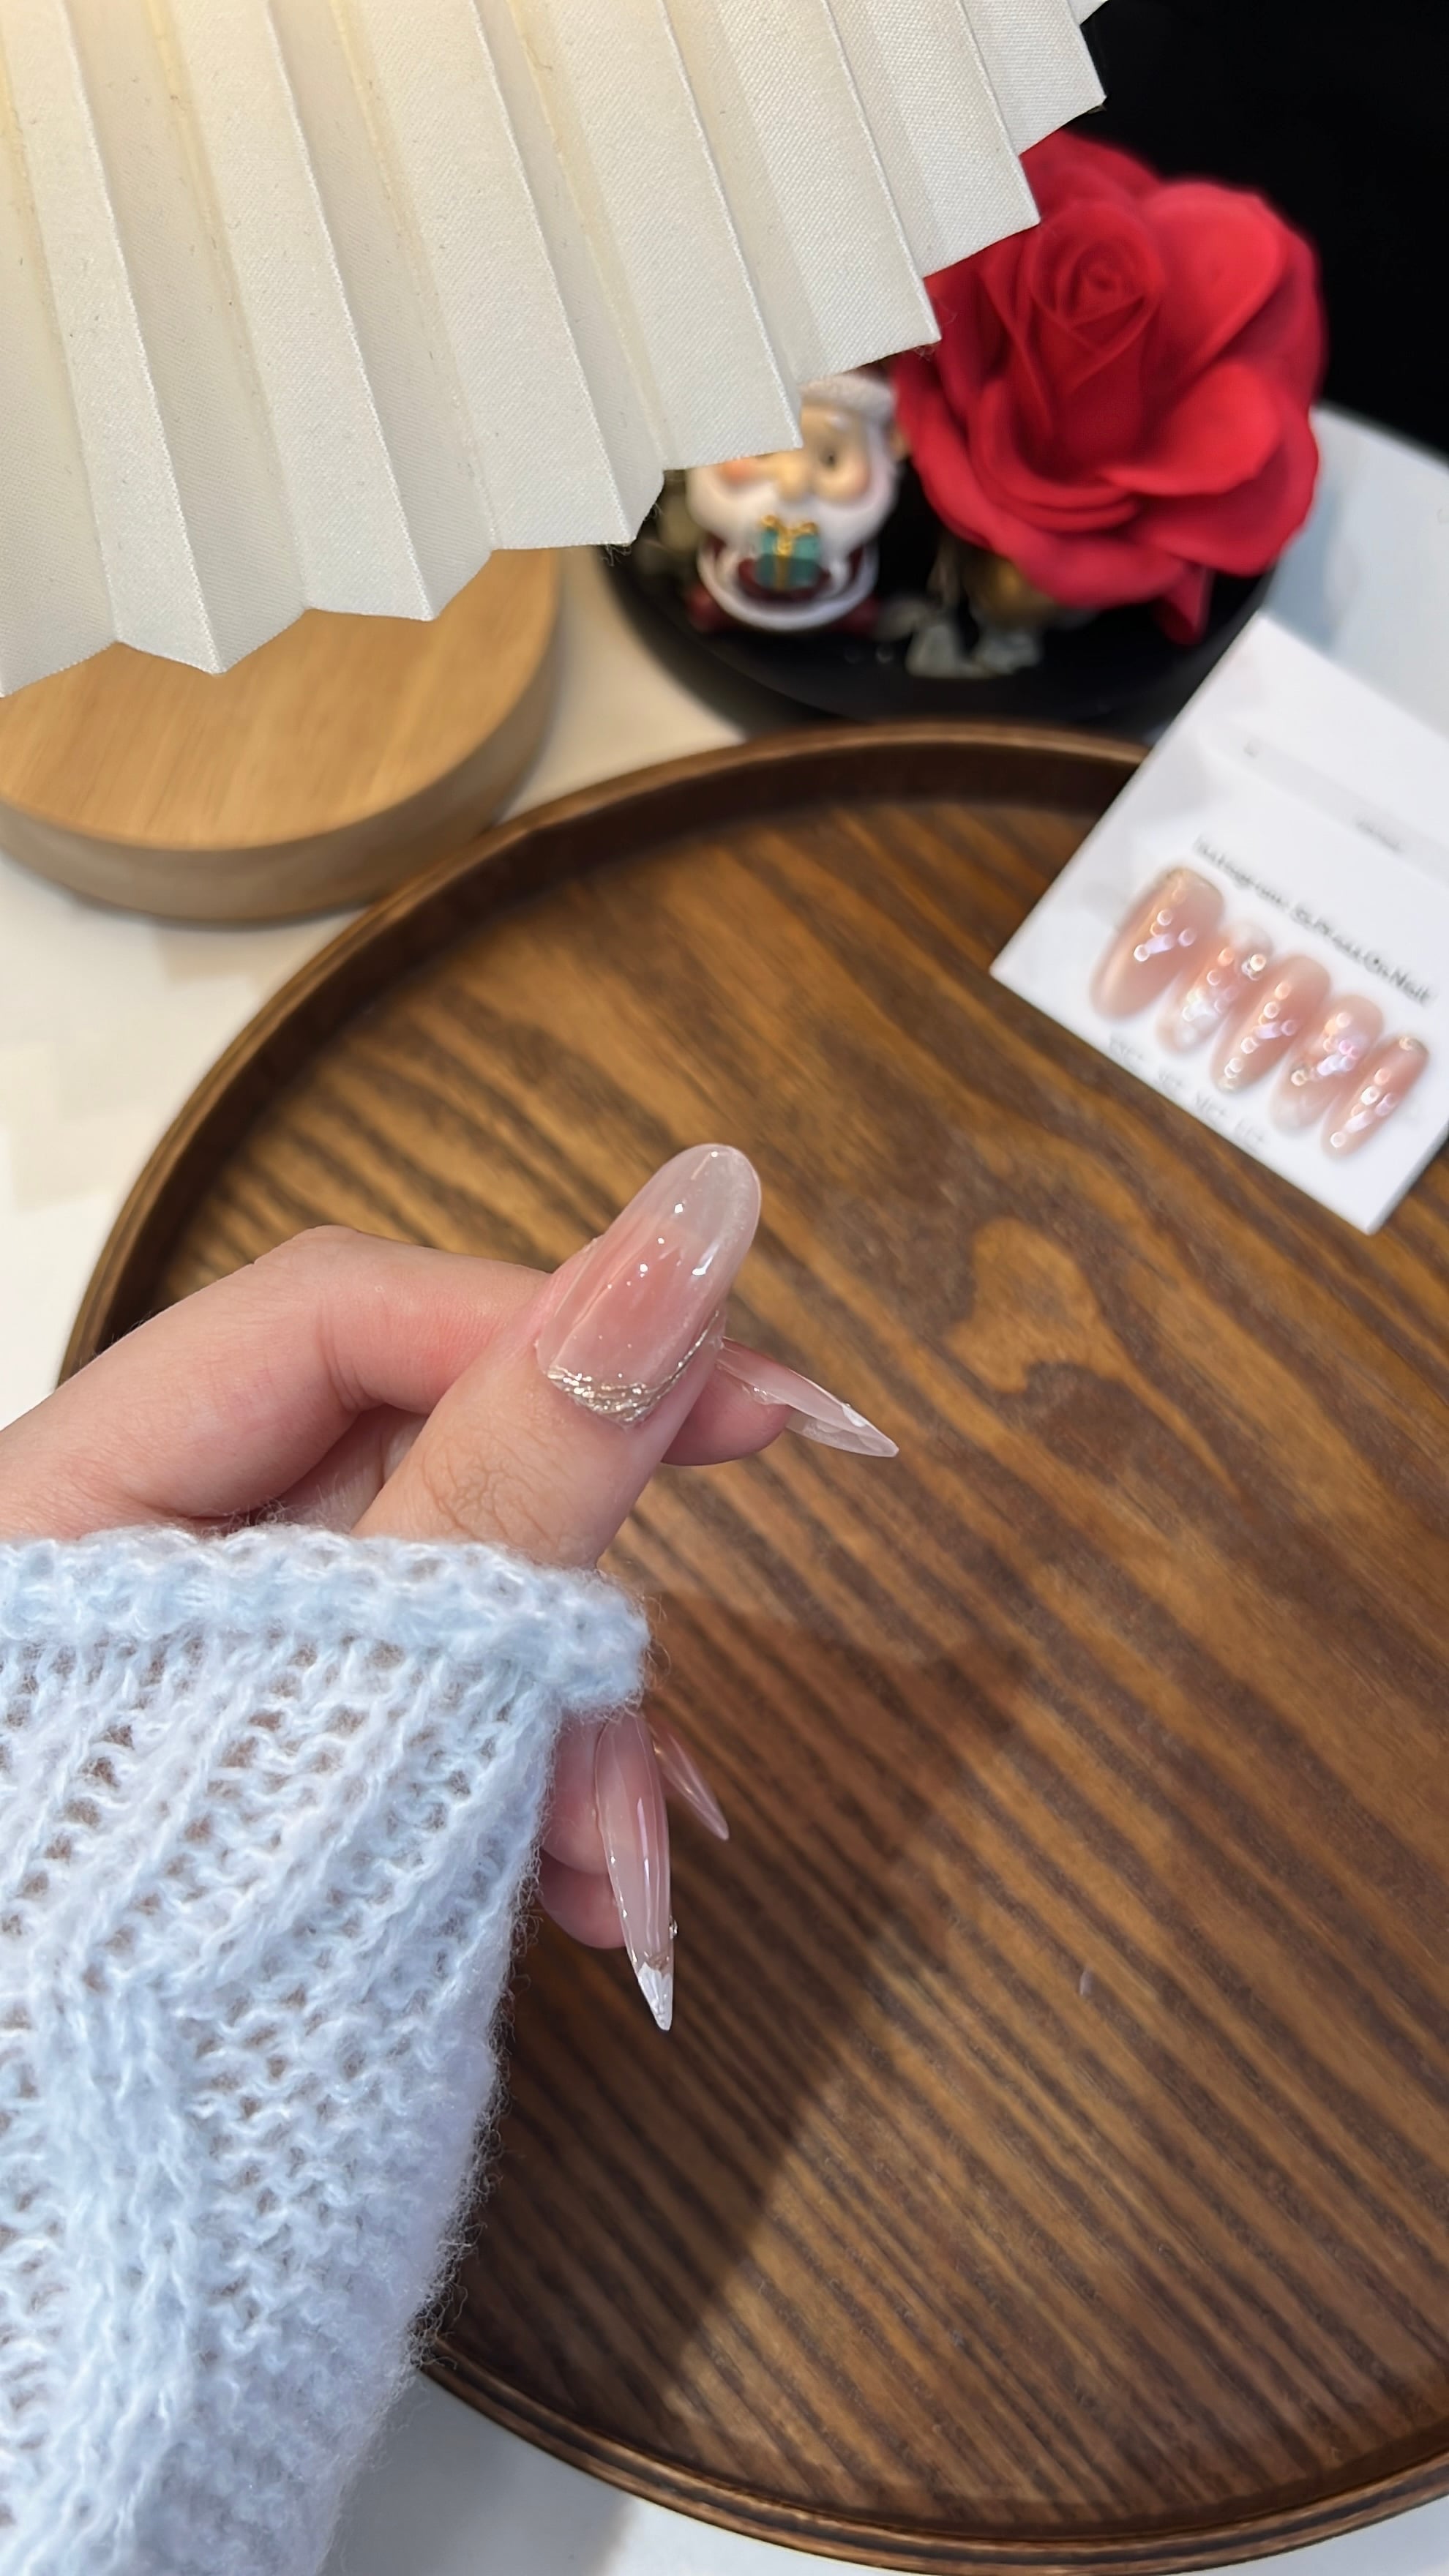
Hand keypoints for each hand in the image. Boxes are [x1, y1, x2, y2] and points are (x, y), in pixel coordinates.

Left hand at [0, 1147, 893, 2022]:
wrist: (119, 2267)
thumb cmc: (172, 1979)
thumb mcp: (368, 1694)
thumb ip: (531, 1458)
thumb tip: (695, 1216)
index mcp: (68, 1499)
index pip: (335, 1316)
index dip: (551, 1322)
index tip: (756, 1388)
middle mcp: (133, 1566)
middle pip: (407, 1458)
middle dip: (573, 1572)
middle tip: (766, 1508)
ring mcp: (215, 1680)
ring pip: (445, 1611)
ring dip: (572, 1725)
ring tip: (635, 1869)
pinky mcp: (288, 1776)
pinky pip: (431, 1724)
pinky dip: (531, 1794)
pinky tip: (603, 1899)